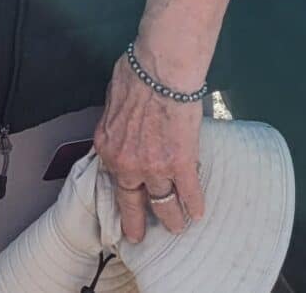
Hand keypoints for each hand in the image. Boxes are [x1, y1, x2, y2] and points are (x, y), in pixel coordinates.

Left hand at [92, 50, 204, 243]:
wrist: (161, 69)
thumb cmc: (136, 74)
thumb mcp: (112, 103)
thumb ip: (116, 123)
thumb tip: (122, 124)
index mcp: (108, 147)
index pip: (112, 180)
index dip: (119, 196)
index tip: (123, 207)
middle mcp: (128, 164)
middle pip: (132, 201)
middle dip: (135, 222)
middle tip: (137, 236)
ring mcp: (155, 167)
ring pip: (162, 202)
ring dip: (171, 217)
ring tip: (177, 228)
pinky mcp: (181, 163)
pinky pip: (189, 191)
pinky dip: (194, 203)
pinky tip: (197, 212)